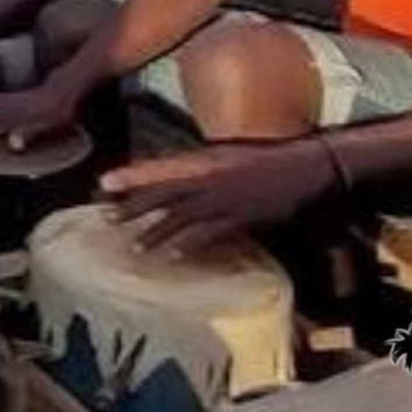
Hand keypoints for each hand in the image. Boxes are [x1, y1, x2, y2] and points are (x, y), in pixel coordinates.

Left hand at [100, 140, 339, 256]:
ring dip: (156, 232)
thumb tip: (180, 183)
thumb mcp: (230, 156)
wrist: (308, 164)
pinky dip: (191, 243)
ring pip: (182, 215)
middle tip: (107, 219)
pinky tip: (174, 255)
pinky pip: (212, 232)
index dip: (131, 176)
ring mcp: (225, 196)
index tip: (103, 183)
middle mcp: (210, 174)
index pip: (159, 167)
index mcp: (206, 158)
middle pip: (163, 192)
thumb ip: (204, 167)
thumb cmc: (270, 159)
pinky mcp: (243, 215)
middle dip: (135, 206)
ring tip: (134, 247)